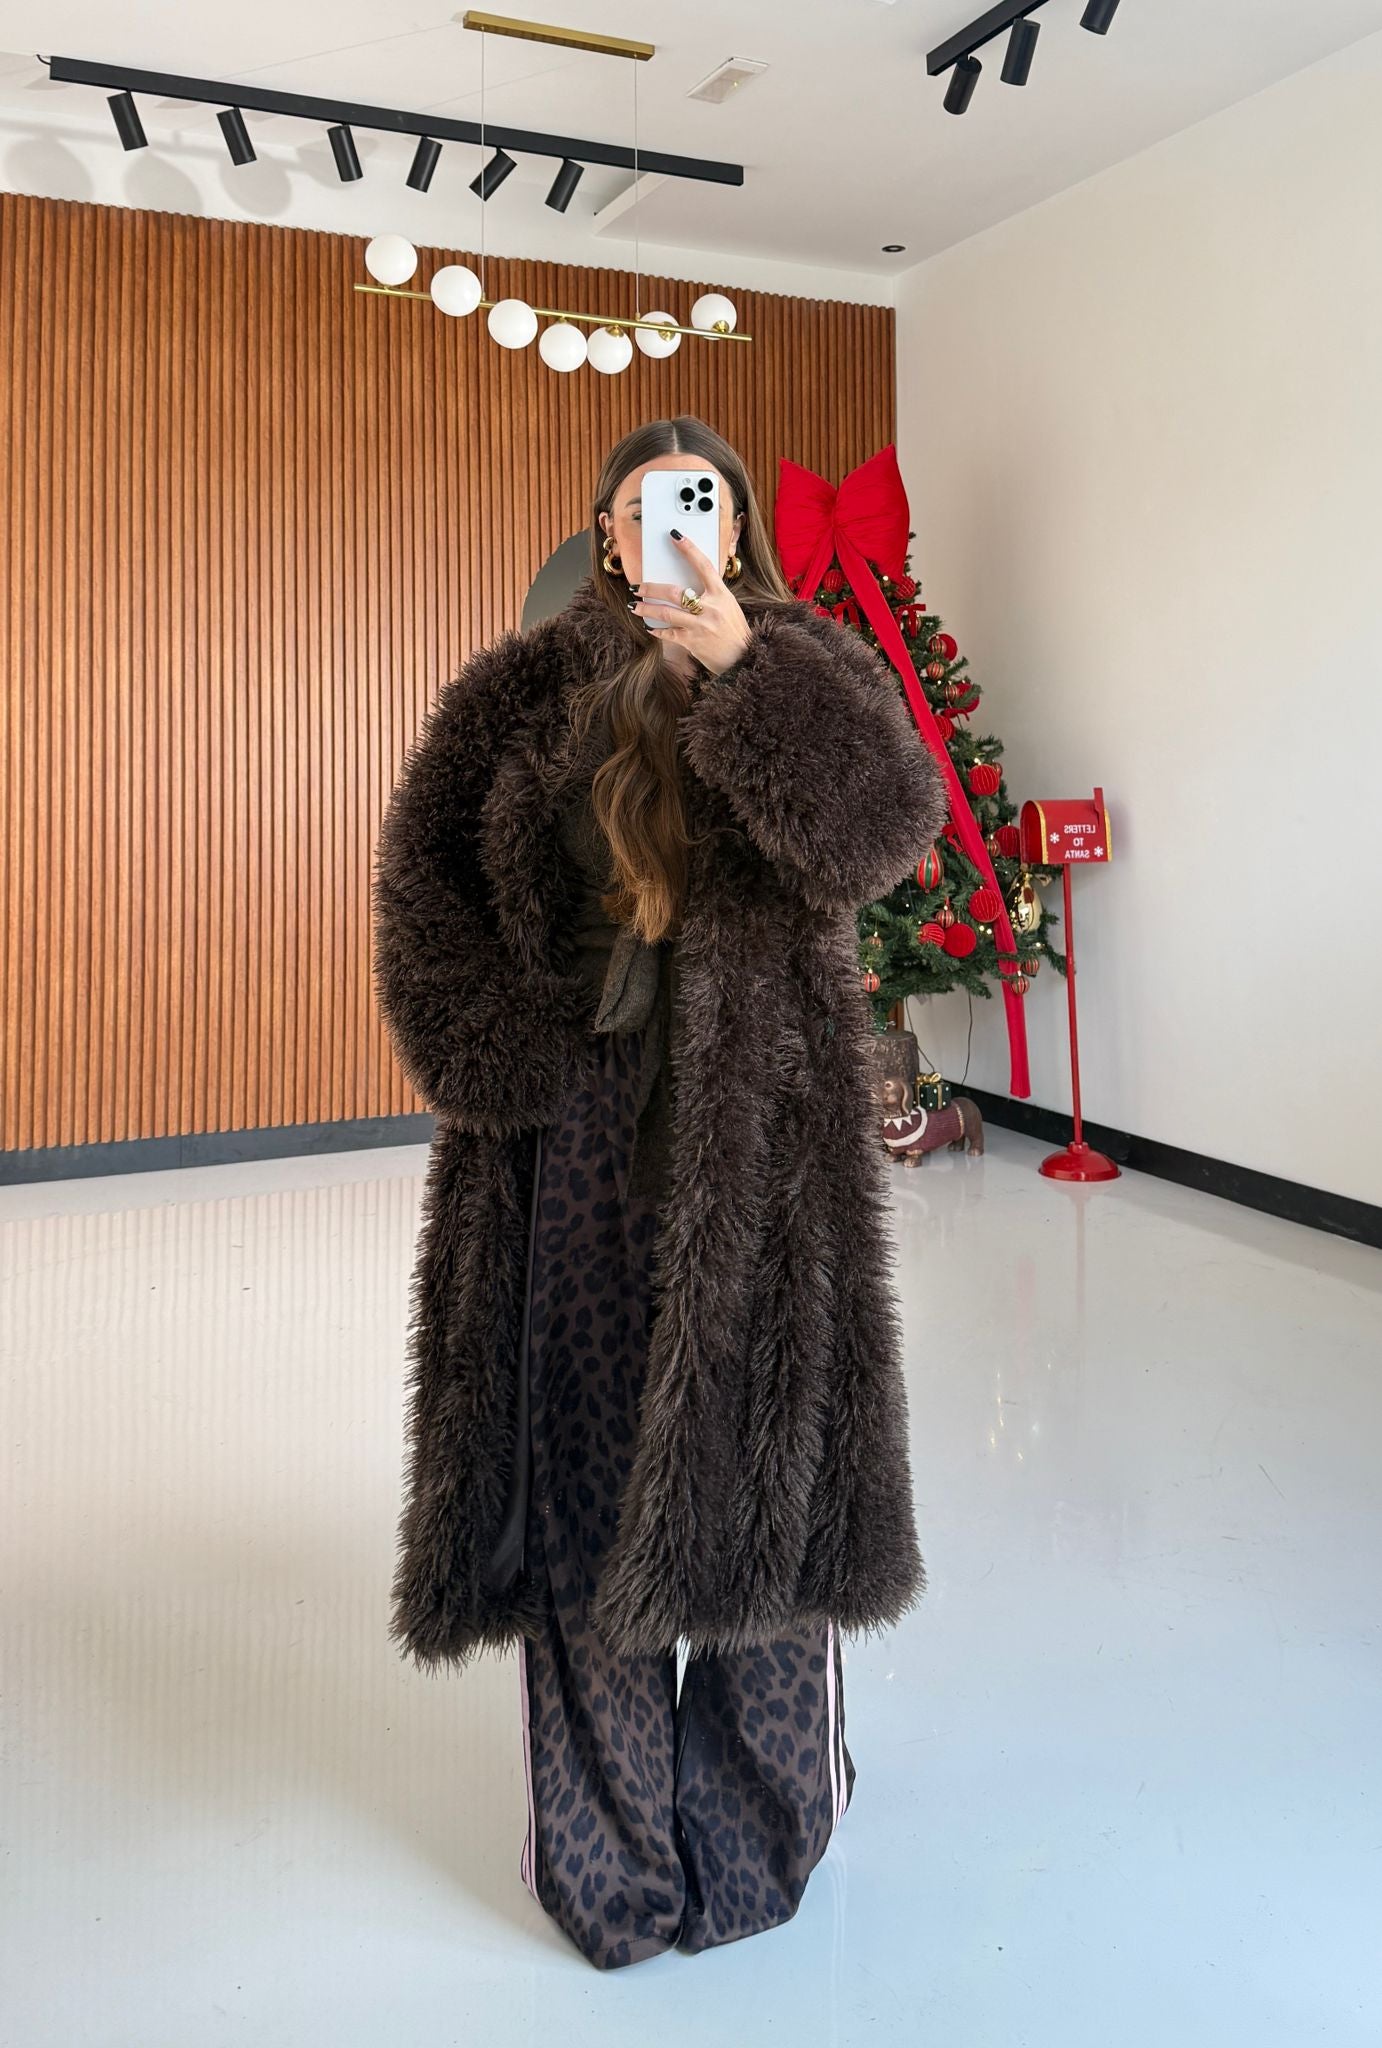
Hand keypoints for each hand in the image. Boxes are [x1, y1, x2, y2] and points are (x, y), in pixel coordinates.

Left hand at [628, 532, 752, 676]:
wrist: (742, 657)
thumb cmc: (734, 629)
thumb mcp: (728, 605)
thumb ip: (711, 593)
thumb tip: (688, 583)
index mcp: (721, 595)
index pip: (703, 565)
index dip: (689, 549)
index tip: (675, 536)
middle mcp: (710, 608)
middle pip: (675, 592)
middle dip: (652, 588)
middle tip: (637, 586)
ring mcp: (700, 626)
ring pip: (666, 613)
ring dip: (646, 609)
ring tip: (634, 605)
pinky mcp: (692, 642)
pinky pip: (668, 634)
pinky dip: (657, 630)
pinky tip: (649, 627)